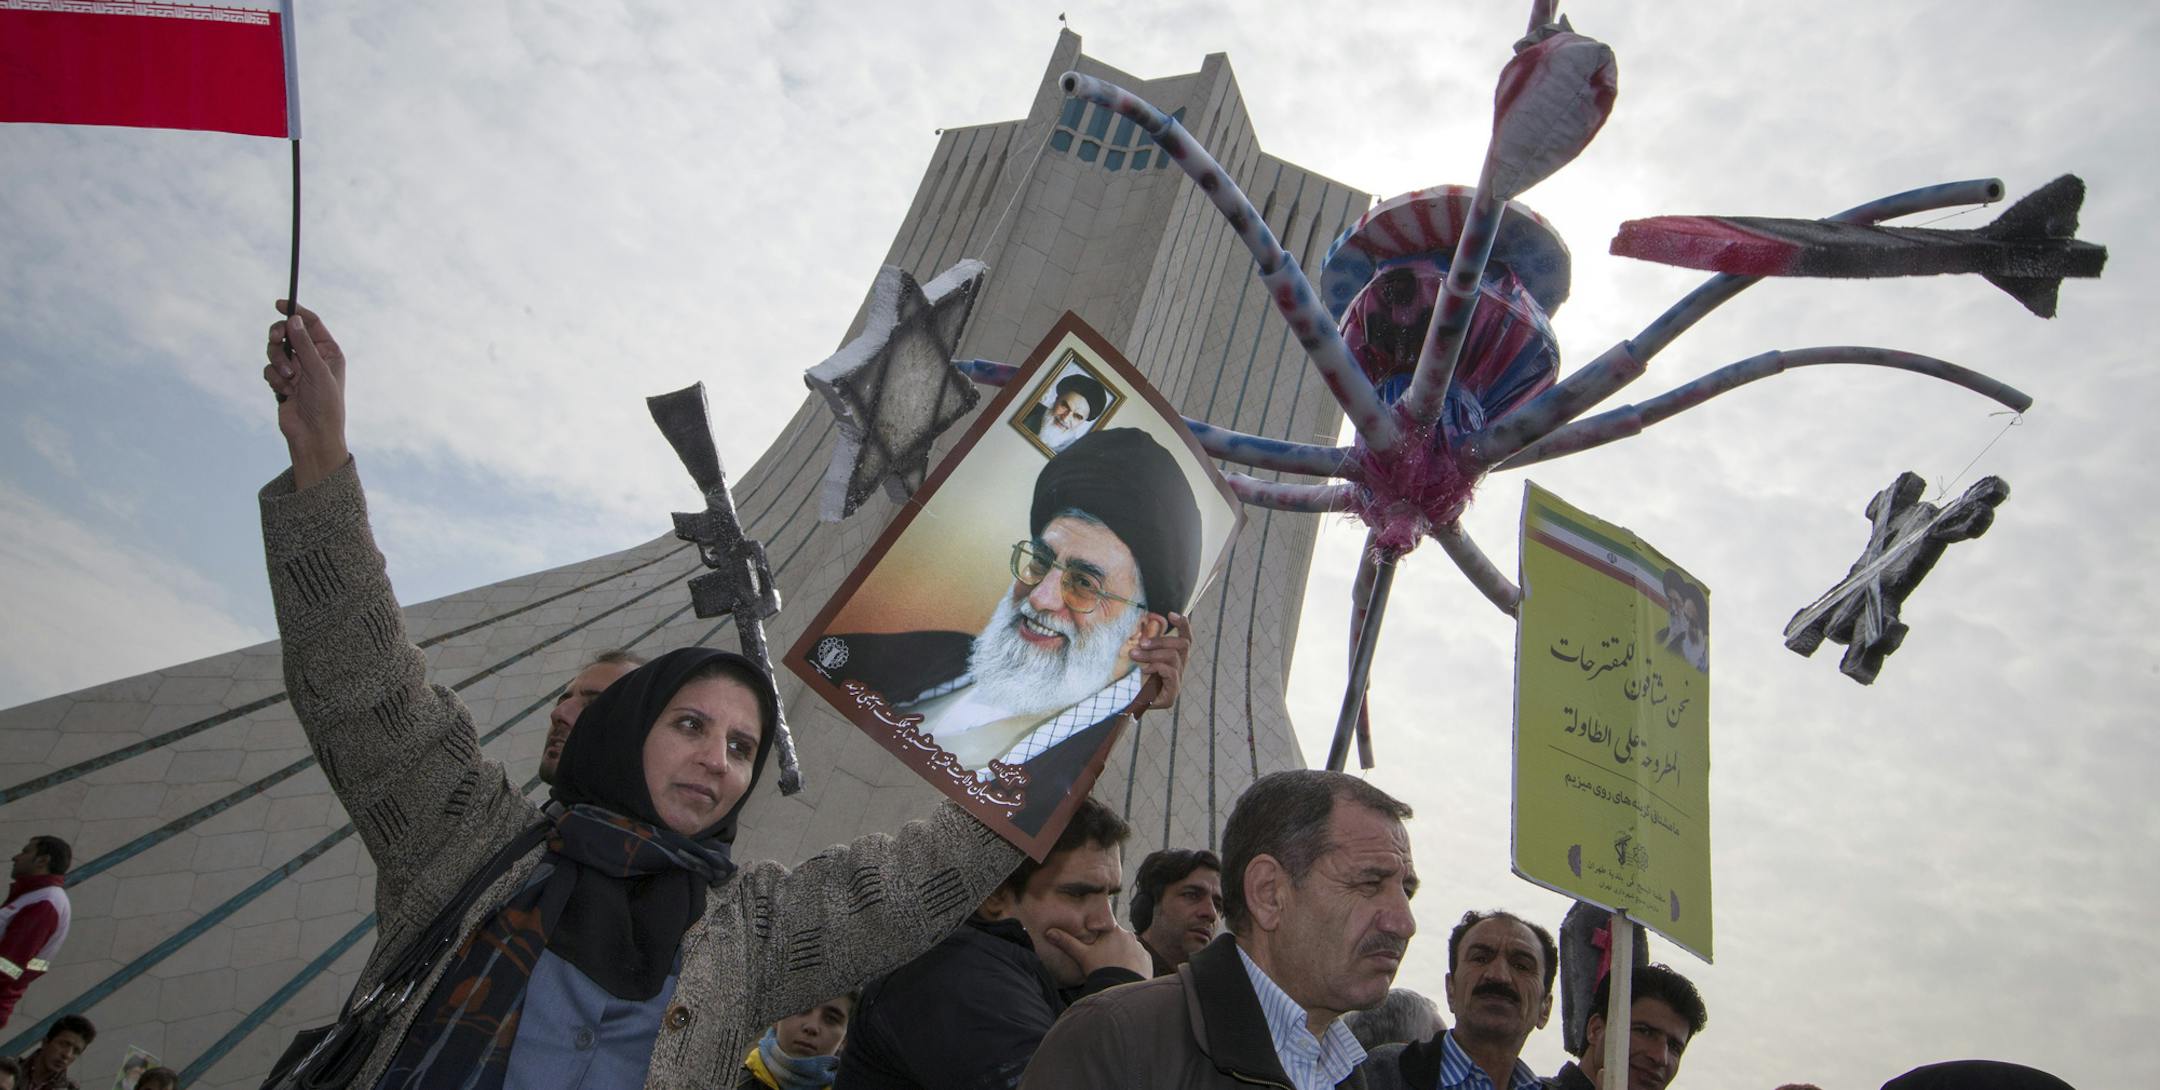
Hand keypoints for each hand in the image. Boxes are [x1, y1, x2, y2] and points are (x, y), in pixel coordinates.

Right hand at [261, 300, 348, 488]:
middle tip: (276, 339)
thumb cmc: (324, 404)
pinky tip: (285, 393)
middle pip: (288, 332)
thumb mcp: (317, 371)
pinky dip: (275, 379)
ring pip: (275, 350)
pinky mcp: (282, 381)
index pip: (311, 323)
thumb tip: (294, 319)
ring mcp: (296, 369)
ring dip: (278, 363)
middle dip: (279, 337)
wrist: (312, 435)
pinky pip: (269, 369)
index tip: (279, 304)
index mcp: (329, 351)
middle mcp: (312, 358)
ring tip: (289, 380)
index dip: (296, 311)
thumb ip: (304, 345)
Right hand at [1041, 924, 1151, 979]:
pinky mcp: (1147, 960)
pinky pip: (1139, 959)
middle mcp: (1129, 936)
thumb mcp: (1081, 955)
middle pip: (1118, 937)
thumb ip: (1066, 942)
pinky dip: (1133, 964)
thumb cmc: (1100, 969)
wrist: (1120, 988)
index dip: (1100, 933)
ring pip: (1129, 948)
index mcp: (1114, 930)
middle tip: (1103, 959)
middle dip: (1112, 945)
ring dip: (1124, 954)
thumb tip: (1049, 932)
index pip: (1106, 926)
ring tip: (1114, 967)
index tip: (1097, 943)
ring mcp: (1140, 948)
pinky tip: (1125, 972)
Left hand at [1131, 611, 1190, 709]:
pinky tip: (1144, 671)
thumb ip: (1147, 643)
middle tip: (1141, 642)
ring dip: (1152, 653)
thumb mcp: (1139, 655)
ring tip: (1135, 655)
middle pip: (1183, 645)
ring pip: (1174, 657)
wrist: (1120, 705)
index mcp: (1174, 661)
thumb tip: (1150, 621)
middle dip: (1161, 640)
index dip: (1183, 625)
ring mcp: (1177, 684)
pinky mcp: (1171, 696)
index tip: (1171, 614)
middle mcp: (1179, 671)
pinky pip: (1170, 671)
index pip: (1186, 640)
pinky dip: (1156, 667)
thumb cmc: (1129, 678)